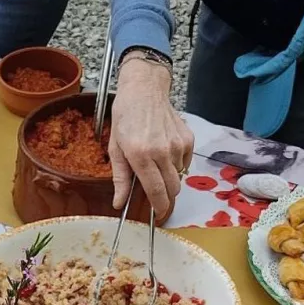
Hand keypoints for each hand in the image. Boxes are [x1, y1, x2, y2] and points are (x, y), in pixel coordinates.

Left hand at [109, 56, 193, 220]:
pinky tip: (165, 152)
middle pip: (173, 189)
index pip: (156, 191)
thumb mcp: (115, 148)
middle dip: (165, 196)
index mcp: (141, 155)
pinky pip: (185, 164)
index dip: (159, 207)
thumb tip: (119, 203)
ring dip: (169, 178)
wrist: (145, 90)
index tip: (158, 215)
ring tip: (156, 164)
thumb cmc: (125, 117)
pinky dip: (176, 165)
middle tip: (155, 192)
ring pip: (179, 177)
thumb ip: (120, 178)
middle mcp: (162, 151)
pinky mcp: (188, 139)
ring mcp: (178, 145)